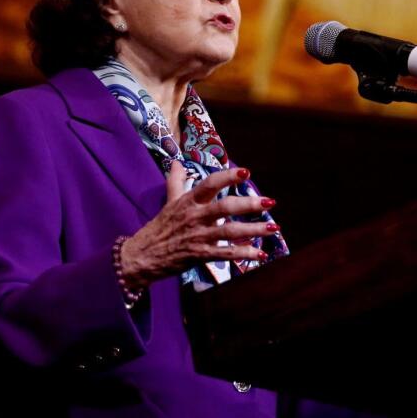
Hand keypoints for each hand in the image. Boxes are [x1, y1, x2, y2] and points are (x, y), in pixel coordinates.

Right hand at [119, 162, 277, 287]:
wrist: (143, 255)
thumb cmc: (159, 227)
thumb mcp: (168, 201)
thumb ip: (176, 181)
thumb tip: (178, 162)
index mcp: (189, 201)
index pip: (210, 184)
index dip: (228, 177)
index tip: (246, 172)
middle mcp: (195, 217)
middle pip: (225, 207)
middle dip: (249, 204)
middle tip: (269, 202)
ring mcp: (199, 236)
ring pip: (230, 231)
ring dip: (254, 230)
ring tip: (273, 228)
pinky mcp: (201, 254)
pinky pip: (226, 253)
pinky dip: (244, 253)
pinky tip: (261, 253)